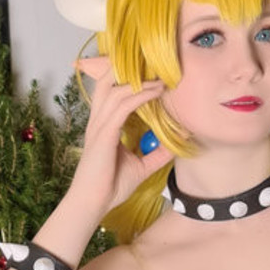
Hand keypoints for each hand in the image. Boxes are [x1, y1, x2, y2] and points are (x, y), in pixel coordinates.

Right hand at [72, 55, 173, 215]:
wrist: (93, 203)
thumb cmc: (110, 187)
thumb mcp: (141, 166)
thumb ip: (157, 154)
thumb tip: (176, 144)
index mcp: (103, 125)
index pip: (111, 92)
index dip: (128, 80)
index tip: (152, 76)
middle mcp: (98, 121)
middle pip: (106, 81)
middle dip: (126, 69)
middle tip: (153, 66)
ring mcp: (99, 126)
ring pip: (116, 90)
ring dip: (140, 82)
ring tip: (161, 80)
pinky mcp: (104, 134)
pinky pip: (122, 106)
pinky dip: (139, 96)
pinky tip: (155, 92)